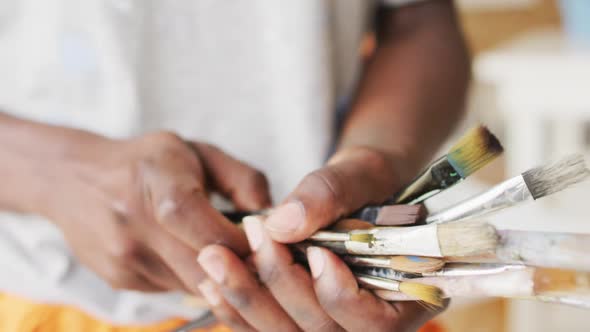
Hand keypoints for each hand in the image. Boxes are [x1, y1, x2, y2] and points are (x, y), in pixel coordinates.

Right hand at [41, 130, 269, 293]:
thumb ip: (242, 179)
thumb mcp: (197, 152)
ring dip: (217, 276)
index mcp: (158, 185)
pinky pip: (172, 289)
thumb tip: (272, 218)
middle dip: (241, 270)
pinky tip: (186, 252)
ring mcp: (125, 259)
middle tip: (260, 257)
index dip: (246, 246)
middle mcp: (136, 227)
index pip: (210, 234)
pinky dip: (190, 277)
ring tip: (224, 250)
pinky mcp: (120, 280)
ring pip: (193, 287)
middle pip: (205, 272)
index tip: (268, 244)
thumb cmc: (144, 162)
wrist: (72, 179)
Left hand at [196, 147, 446, 330]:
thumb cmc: (370, 182)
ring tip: (213, 258)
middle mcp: (371, 322)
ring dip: (247, 300)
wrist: (354, 192)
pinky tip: (211, 281)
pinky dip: (237, 309)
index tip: (315, 251)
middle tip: (248, 236)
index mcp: (407, 298)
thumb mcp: (361, 174)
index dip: (341, 296)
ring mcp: (331, 327)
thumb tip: (282, 223)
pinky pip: (265, 331)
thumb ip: (331, 193)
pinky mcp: (298, 321)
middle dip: (277, 286)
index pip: (377, 325)